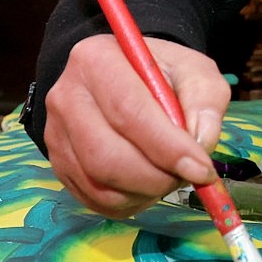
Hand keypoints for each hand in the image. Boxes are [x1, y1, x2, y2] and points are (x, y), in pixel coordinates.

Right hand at [42, 34, 231, 218]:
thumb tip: (201, 143)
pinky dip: (130, 201)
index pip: (129, 112)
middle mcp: (66, 97)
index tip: (201, 168)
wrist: (127, 78)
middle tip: (188, 176)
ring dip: (145, 192)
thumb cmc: (162, 74)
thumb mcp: (194, 71)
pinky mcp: (59, 163)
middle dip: (156, 178)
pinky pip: (95, 199)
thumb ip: (205, 101)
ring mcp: (56, 134)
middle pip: (106, 156)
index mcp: (96, 60)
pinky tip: (149, 184)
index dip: (167, 147)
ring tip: (170, 175)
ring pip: (99, 183)